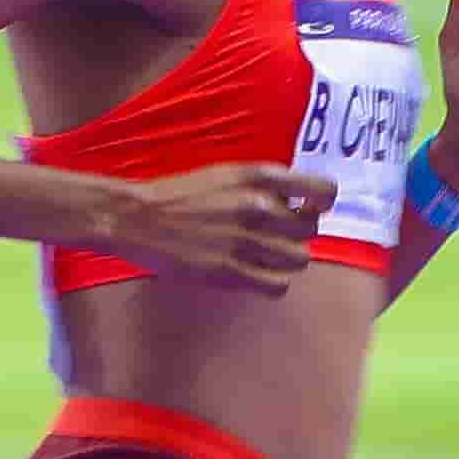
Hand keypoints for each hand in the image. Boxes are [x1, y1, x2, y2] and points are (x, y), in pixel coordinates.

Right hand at [105, 161, 334, 293]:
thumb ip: (262, 186)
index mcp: (257, 176)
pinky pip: (278, 285)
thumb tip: (296, 205)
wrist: (136, 217)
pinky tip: (257, 274)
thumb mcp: (225, 174)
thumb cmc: (179, 194)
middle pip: (309, 230)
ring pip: (298, 259)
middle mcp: (257, 206)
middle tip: (277, 237)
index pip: (322, 190)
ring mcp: (244, 240)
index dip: (322, 203)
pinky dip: (274, 282)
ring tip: (266, 257)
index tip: (309, 209)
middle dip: (298, 235)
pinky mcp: (229, 270)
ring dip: (286, 260)